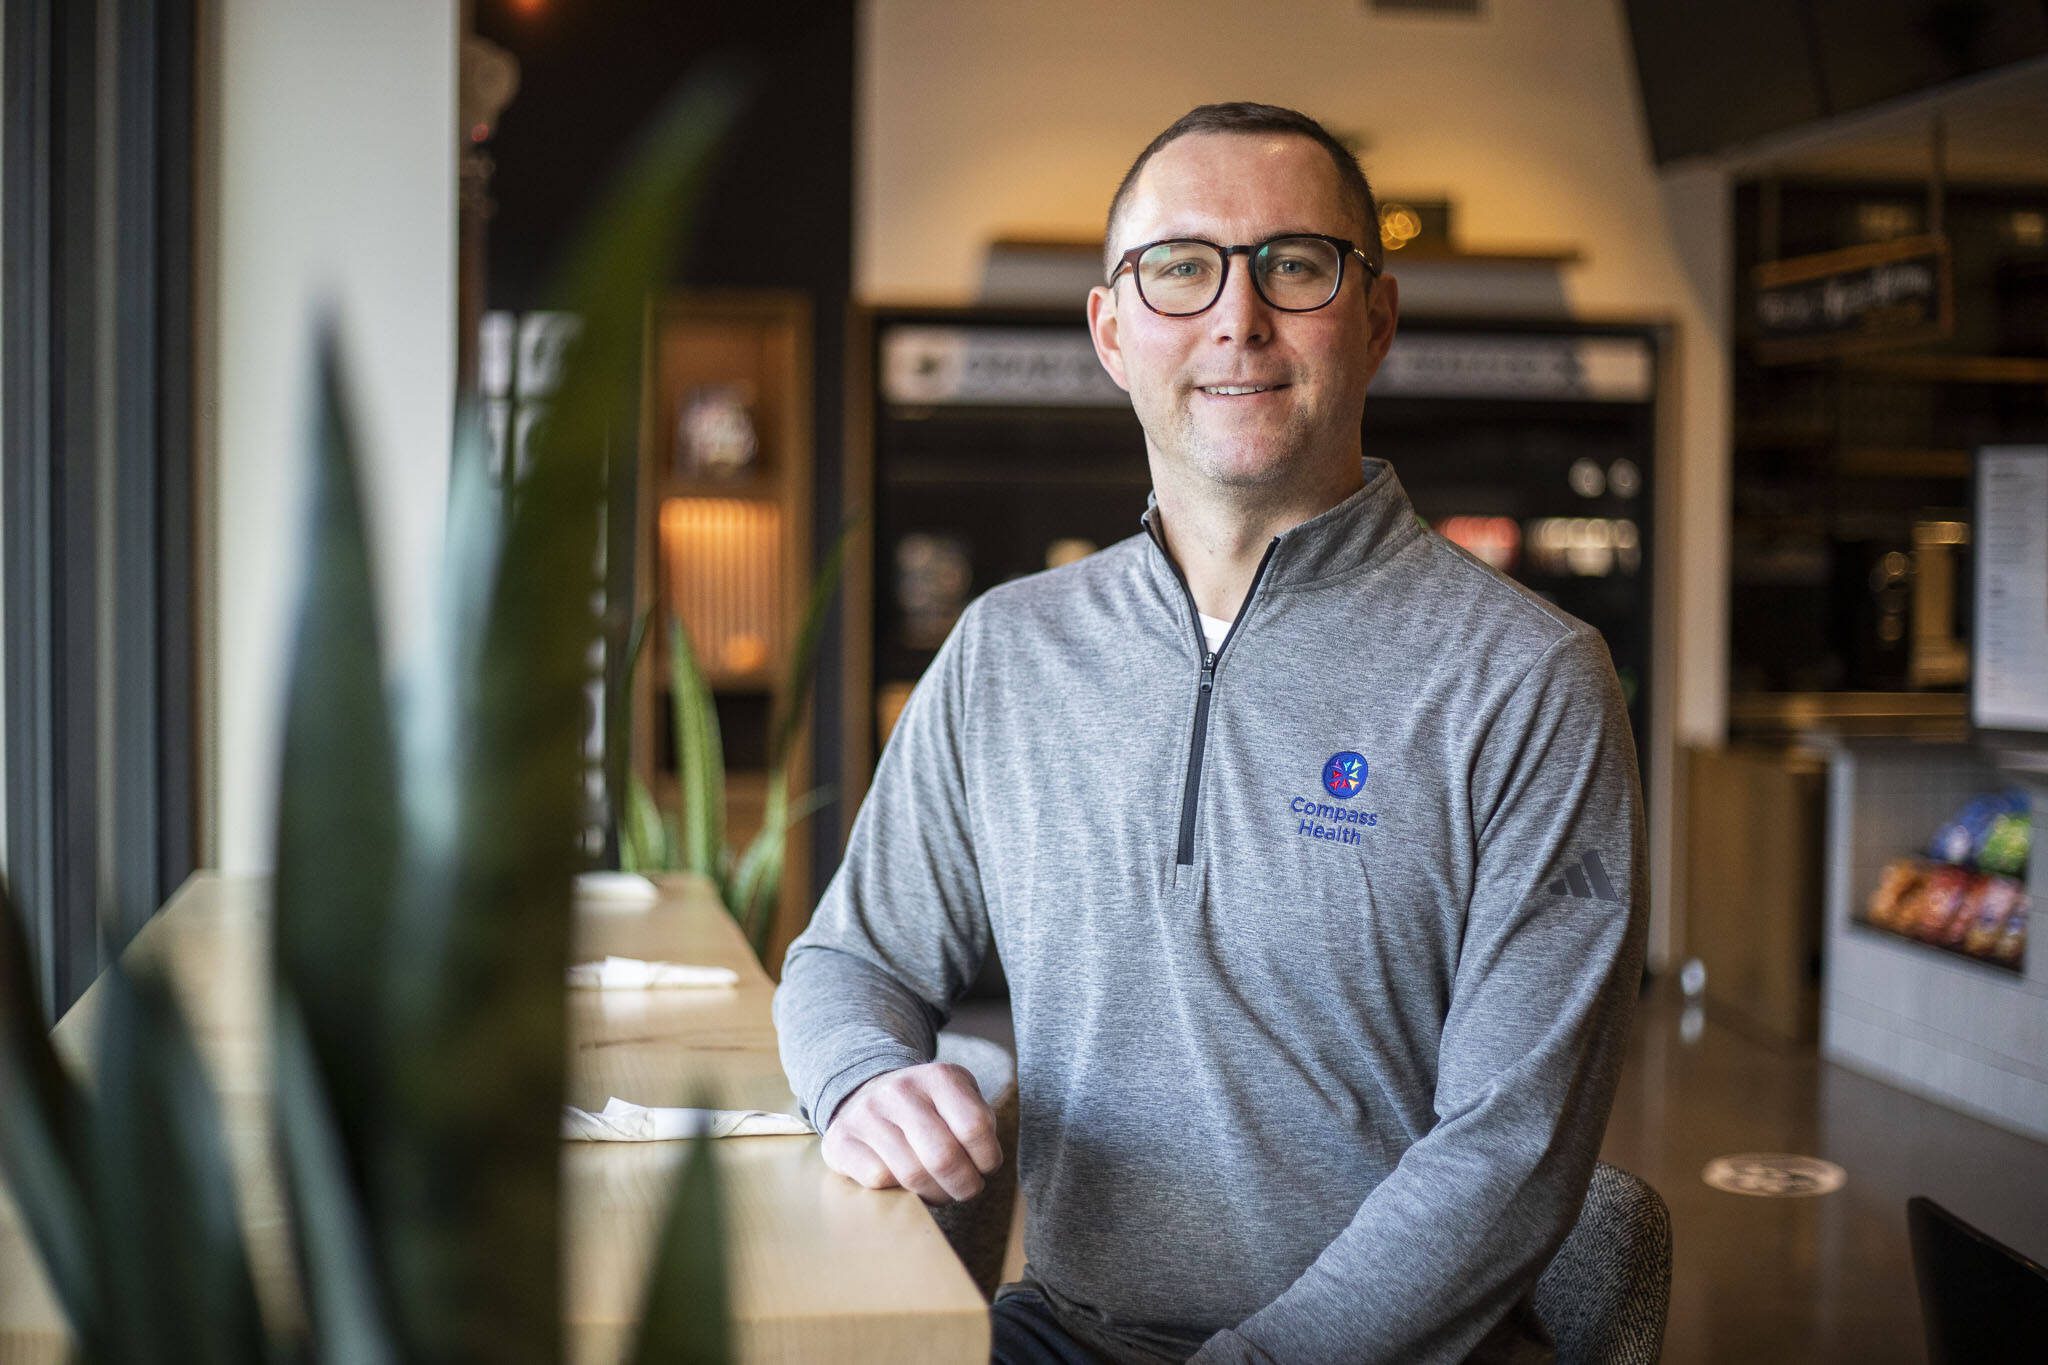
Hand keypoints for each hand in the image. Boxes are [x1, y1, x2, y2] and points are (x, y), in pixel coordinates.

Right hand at [821, 1061, 1002, 1204]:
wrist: (863, 1092)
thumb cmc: (925, 1107)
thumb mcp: (958, 1098)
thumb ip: (978, 1123)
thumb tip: (983, 1164)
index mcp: (938, 1077)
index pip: (975, 1127)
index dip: (988, 1158)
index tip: (985, 1167)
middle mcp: (899, 1091)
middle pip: (944, 1157)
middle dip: (963, 1186)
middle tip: (965, 1190)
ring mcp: (866, 1114)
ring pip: (912, 1174)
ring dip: (934, 1194)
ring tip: (939, 1190)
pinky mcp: (841, 1140)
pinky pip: (879, 1179)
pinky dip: (898, 1191)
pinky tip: (905, 1183)